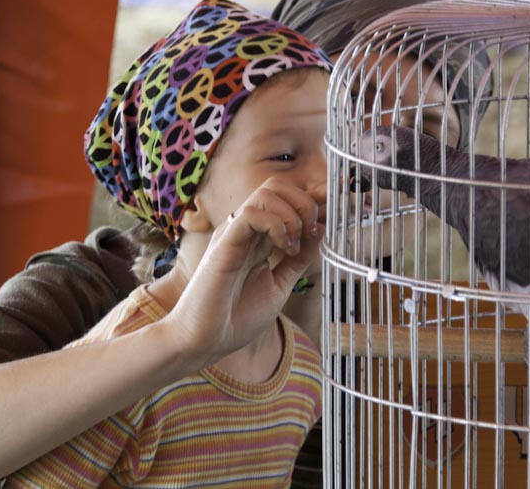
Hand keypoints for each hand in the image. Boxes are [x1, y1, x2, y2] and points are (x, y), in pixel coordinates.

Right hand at [156, 177, 321, 368]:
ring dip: (292, 214)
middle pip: (277, 187)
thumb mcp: (279, 285)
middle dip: (304, 203)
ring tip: (293, 245)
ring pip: (267, 192)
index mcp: (256, 237)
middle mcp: (244, 229)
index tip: (324, 228)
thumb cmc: (236, 318)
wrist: (205, 341)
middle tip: (310, 234)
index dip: (310, 205)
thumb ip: (298, 260)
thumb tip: (320, 234)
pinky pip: (251, 213)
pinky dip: (276, 225)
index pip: (285, 199)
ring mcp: (234, 233)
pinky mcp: (224, 242)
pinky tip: (283, 249)